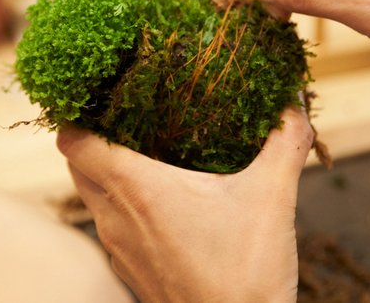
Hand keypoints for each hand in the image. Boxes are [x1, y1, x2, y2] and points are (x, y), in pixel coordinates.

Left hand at [57, 106, 313, 302]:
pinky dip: (122, 203)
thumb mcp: (271, 198)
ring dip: (106, 171)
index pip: (74, 142)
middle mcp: (115, 217)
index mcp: (136, 189)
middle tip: (124, 115)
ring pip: (92, 195)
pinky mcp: (131, 269)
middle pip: (76, 164)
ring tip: (143, 148)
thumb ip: (285, 143)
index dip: (76, 114)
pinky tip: (161, 198)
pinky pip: (112, 223)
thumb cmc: (246, 274)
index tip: (98, 95)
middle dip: (92, 137)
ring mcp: (119, 247)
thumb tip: (296, 104)